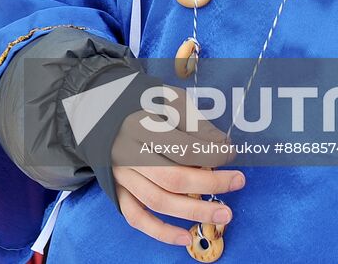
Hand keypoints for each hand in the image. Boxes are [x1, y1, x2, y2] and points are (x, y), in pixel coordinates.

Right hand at [110, 88, 244, 247]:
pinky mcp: (117, 191)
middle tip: (238, 182)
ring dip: (195, 211)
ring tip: (224, 214)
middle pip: (173, 178)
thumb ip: (193, 120)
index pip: (183, 148)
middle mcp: (128, 155)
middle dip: (211, 184)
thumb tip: (221, 145)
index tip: (230, 153)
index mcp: (140, 127)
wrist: (98, 111)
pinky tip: (186, 238)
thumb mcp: (166, 99)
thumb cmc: (138, 103)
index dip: (213, 154)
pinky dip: (160, 232)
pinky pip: (137, 218)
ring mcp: (121, 176)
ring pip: (159, 201)